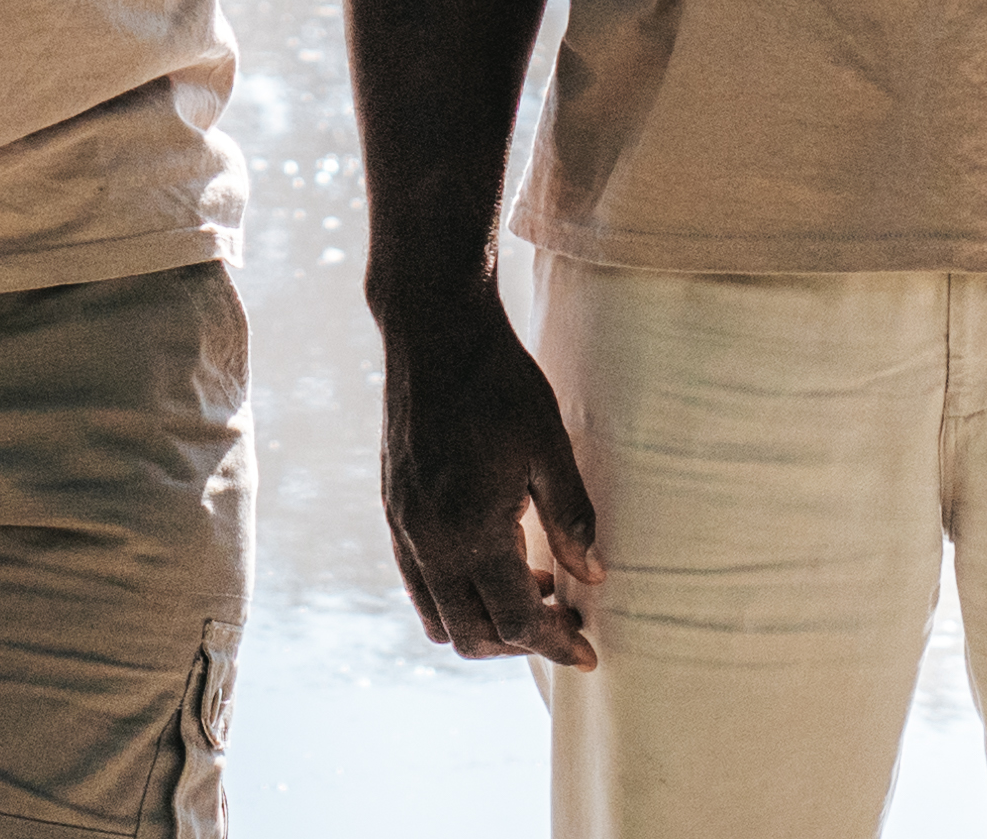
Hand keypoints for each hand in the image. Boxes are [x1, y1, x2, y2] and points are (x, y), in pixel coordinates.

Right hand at [375, 294, 603, 666]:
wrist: (433, 332)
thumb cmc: (498, 383)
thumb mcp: (550, 447)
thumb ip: (571, 518)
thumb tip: (593, 577)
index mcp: (470, 531)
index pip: (515, 621)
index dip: (556, 644)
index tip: (588, 653)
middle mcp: (427, 541)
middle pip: (471, 635)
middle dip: (520, 643)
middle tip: (564, 620)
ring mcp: (403, 527)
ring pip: (438, 616)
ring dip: (486, 621)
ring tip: (535, 587)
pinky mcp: (393, 509)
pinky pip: (420, 580)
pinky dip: (457, 592)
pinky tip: (496, 557)